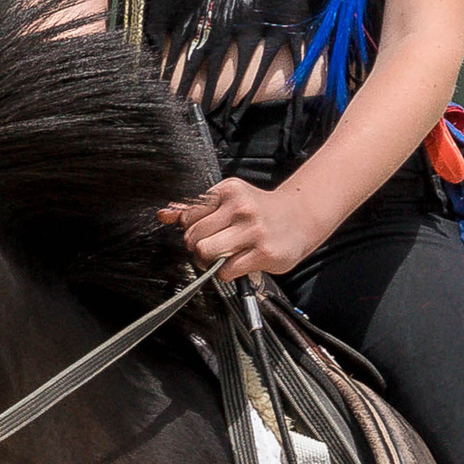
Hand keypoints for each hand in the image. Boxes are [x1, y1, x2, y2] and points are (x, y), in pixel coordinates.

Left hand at [160, 176, 315, 281]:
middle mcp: (241, 207)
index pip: (188, 215)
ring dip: (208, 262)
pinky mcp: (264, 253)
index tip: (203, 233)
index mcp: (229, 190)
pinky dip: (225, 273)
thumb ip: (196, 208)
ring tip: (221, 258)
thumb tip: (163, 215)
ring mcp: (253, 231)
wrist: (300, 217)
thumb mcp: (229, 201)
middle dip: (197, 248)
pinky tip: (237, 264)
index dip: (190, 230)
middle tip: (211, 249)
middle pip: (193, 236)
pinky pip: (226, 271)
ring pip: (206, 253)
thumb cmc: (260, 210)